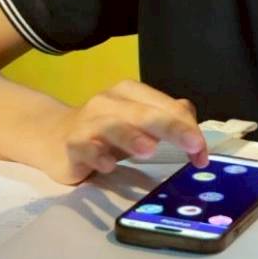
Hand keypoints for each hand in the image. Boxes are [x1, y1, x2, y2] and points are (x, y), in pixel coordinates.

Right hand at [36, 80, 206, 183]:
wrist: (56, 136)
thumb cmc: (108, 130)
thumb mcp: (140, 121)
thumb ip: (168, 119)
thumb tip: (194, 126)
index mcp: (132, 93)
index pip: (167, 106)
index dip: (188, 128)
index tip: (202, 153)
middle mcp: (110, 102)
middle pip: (144, 113)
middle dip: (171, 128)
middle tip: (193, 145)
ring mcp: (89, 121)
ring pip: (112, 126)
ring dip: (131, 137)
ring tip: (148, 150)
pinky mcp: (72, 143)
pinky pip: (84, 147)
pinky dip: (96, 155)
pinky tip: (108, 165)